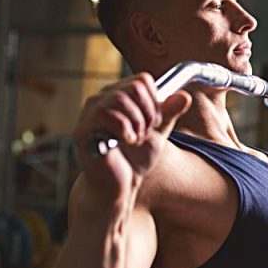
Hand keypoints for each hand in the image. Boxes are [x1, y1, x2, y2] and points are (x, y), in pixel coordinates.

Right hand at [72, 73, 191, 209]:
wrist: (119, 187)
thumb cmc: (134, 160)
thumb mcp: (158, 134)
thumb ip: (169, 114)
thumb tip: (185, 96)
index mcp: (117, 97)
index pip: (142, 80)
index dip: (155, 102)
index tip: (154, 124)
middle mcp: (101, 100)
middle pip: (133, 87)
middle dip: (148, 113)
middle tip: (145, 133)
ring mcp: (89, 113)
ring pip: (119, 99)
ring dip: (136, 122)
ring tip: (136, 140)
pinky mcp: (83, 130)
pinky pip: (105, 114)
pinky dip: (124, 129)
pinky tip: (127, 142)